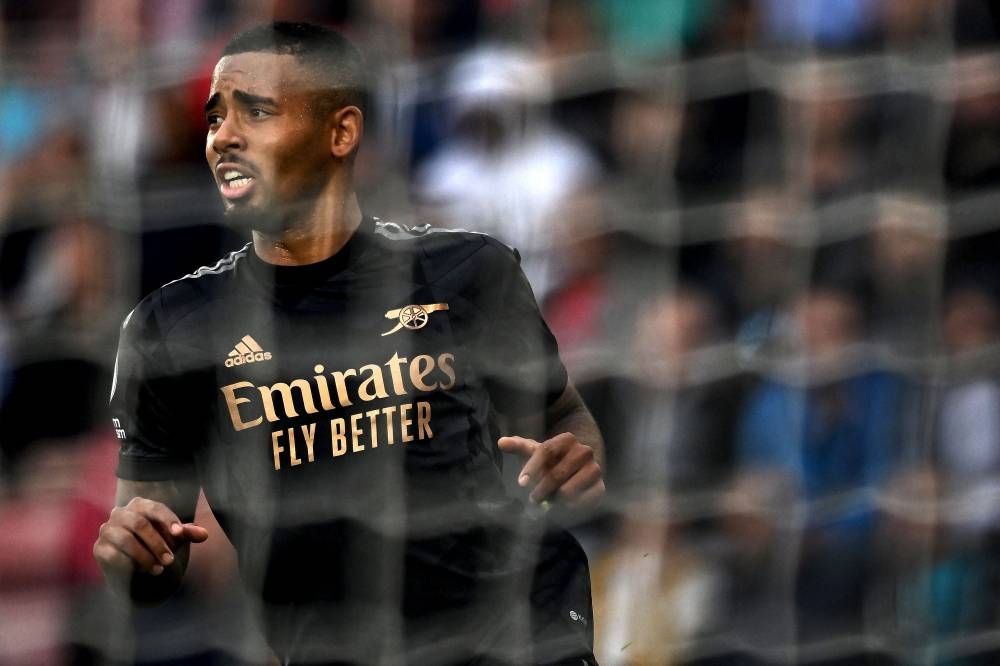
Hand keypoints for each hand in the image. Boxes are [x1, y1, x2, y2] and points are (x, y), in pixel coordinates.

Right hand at [93, 497, 207, 578]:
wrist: (135, 565)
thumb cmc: (157, 544)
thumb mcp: (173, 538)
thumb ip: (187, 533)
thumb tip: (204, 534)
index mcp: (139, 504)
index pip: (155, 508)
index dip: (168, 520)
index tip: (180, 535)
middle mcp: (120, 513)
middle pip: (140, 524)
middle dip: (158, 544)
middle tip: (170, 561)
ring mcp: (107, 530)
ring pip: (126, 540)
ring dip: (145, 556)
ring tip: (159, 569)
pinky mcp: (99, 548)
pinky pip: (114, 555)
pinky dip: (131, 564)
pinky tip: (142, 571)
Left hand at [498, 432, 604, 507]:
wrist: (575, 480)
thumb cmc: (549, 464)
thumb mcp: (533, 454)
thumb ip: (518, 447)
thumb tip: (500, 442)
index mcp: (566, 439)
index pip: (546, 451)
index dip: (532, 468)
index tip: (521, 483)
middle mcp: (584, 451)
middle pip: (556, 474)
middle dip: (541, 490)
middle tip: (533, 499)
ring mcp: (595, 469)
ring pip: (567, 491)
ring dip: (553, 499)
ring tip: (549, 499)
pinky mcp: (600, 487)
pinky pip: (579, 502)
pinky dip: (567, 507)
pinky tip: (562, 505)